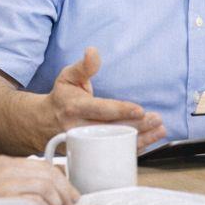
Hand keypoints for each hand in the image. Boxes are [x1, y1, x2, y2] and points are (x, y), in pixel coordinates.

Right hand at [0, 156, 78, 204]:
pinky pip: (28, 200)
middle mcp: (6, 169)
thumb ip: (8, 183)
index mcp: (5, 163)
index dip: (63, 179)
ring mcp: (1, 183)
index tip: (70, 193)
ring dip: (55, 200)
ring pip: (43, 186)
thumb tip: (33, 196)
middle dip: (64, 190)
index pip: (44, 165)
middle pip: (48, 175)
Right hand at [49, 47, 165, 152]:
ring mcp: (84, 145)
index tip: (140, 110)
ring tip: (159, 130)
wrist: (44, 123)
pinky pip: (114, 154)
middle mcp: (79, 129)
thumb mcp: (68, 77)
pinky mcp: (90, 154)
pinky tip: (149, 141)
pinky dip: (133, 149)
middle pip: (112, 130)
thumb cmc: (62, 97)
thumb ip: (84, 66)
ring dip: (141, 140)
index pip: (101, 110)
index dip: (121, 111)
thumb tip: (93, 51)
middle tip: (156, 119)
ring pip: (115, 145)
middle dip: (137, 126)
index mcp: (74, 108)